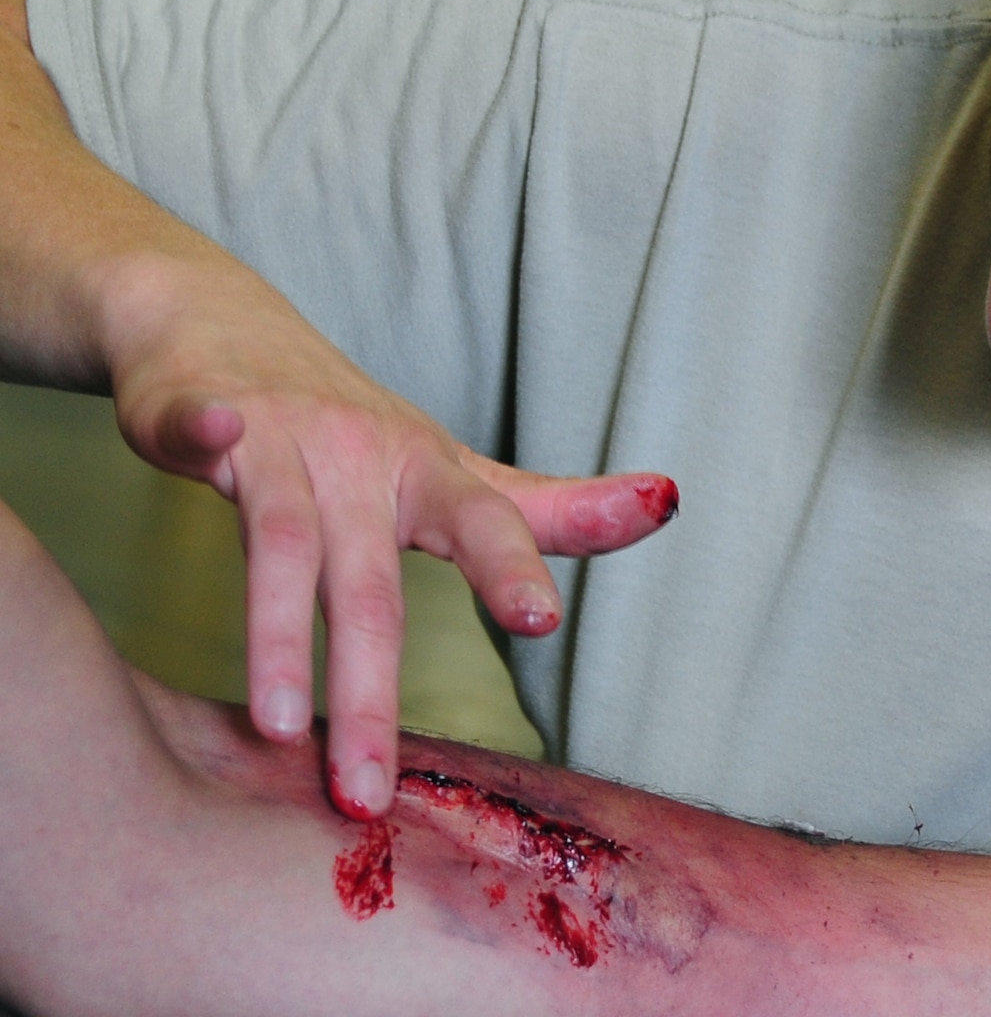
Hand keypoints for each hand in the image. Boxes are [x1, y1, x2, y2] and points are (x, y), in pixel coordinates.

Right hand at [99, 256, 676, 819]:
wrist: (221, 322)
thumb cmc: (350, 425)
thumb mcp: (452, 471)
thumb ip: (549, 513)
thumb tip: (668, 501)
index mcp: (428, 474)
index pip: (484, 527)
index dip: (511, 570)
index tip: (542, 623)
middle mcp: (361, 455)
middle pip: (371, 582)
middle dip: (369, 690)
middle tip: (367, 793)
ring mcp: (280, 434)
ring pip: (282, 539)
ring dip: (277, 630)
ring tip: (275, 728)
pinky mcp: (197, 411)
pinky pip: (196, 423)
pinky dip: (201, 431)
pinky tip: (208, 440)